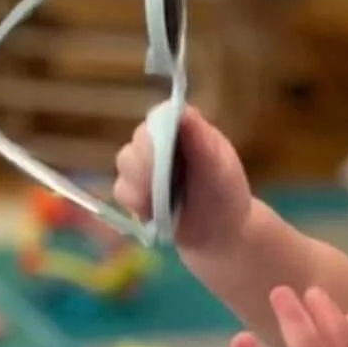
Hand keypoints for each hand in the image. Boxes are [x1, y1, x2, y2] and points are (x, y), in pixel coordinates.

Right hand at [114, 104, 251, 251]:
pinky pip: (121, 189)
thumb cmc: (225, 196)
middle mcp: (161, 142)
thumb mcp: (220, 169)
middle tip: (159, 184)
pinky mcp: (134, 190)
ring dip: (139, 183)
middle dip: (146, 161)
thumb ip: (201, 141)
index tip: (163, 151)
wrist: (221, 235)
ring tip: (159, 203)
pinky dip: (134, 202)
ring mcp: (144, 165)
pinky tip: (151, 212)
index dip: (157, 132)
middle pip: (139, 139)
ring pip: (125, 162)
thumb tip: (182, 111)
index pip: (161, 117)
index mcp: (185, 129)